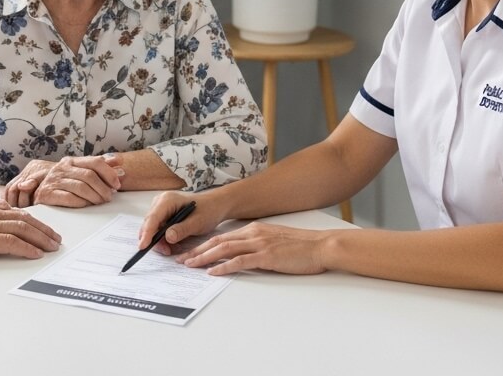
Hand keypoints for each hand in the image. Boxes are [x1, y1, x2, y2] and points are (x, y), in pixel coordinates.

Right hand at [0, 201, 61, 259]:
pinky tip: (35, 254)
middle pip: (25, 220)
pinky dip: (25, 248)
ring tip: (52, 247)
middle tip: (56, 240)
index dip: (34, 221)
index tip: (45, 230)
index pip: (17, 213)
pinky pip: (9, 242)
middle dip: (43, 230)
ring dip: (40, 239)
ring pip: (22, 229)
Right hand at [4, 155, 123, 207]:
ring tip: (101, 202)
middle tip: (109, 197)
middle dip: (103, 188)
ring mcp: (53, 180)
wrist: (33, 195)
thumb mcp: (77, 173)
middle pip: (89, 175)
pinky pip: (69, 198)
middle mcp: (62, 168)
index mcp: (71, 161)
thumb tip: (118, 162)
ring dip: (95, 197)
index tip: (117, 184)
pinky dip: (82, 203)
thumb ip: (96, 167)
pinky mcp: (46, 194)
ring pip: (81, 187)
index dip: (109, 173)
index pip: (95, 162)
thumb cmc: (60, 186)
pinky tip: (87, 206)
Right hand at [136, 191, 221, 253]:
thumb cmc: (208, 210)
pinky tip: (172, 244)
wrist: (215, 206)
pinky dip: (163, 238)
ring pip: (152, 228)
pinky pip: (158, 229)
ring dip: (159, 241)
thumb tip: (167, 237)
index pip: (153, 218)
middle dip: (154, 240)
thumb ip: (182, 229)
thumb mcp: (197, 222)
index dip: (147, 233)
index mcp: (168, 200)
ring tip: (171, 249)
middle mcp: (161, 202)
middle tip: (166, 251)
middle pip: (150, 224)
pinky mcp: (163, 215)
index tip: (143, 246)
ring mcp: (161, 208)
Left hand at [177, 222, 328, 275]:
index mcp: (254, 229)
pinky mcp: (266, 256)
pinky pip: (239, 261)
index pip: (223, 237)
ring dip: (204, 258)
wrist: (321, 246)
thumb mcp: (275, 241)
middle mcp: (253, 234)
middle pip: (218, 242)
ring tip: (189, 265)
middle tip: (181, 259)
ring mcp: (259, 244)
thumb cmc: (301, 246)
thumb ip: (258, 244)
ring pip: (224, 249)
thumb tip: (243, 254)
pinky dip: (223, 266)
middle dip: (197, 251)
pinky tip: (212, 272)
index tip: (190, 252)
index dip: (204, 245)